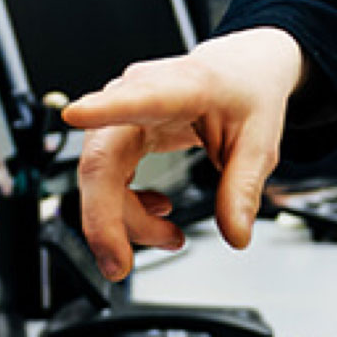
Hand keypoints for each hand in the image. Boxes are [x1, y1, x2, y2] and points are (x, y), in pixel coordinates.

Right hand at [61, 27, 306, 280]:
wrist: (240, 72)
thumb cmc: (246, 92)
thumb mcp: (260, 141)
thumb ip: (243, 187)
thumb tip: (235, 234)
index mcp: (182, 86)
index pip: (139, 97)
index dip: (104, 108)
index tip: (76, 114)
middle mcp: (140, 93)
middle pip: (103, 158)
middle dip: (104, 218)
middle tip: (119, 264)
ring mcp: (122, 112)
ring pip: (101, 177)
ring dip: (127, 218)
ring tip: (171, 235)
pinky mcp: (118, 129)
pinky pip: (107, 177)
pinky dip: (126, 207)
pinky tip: (158, 212)